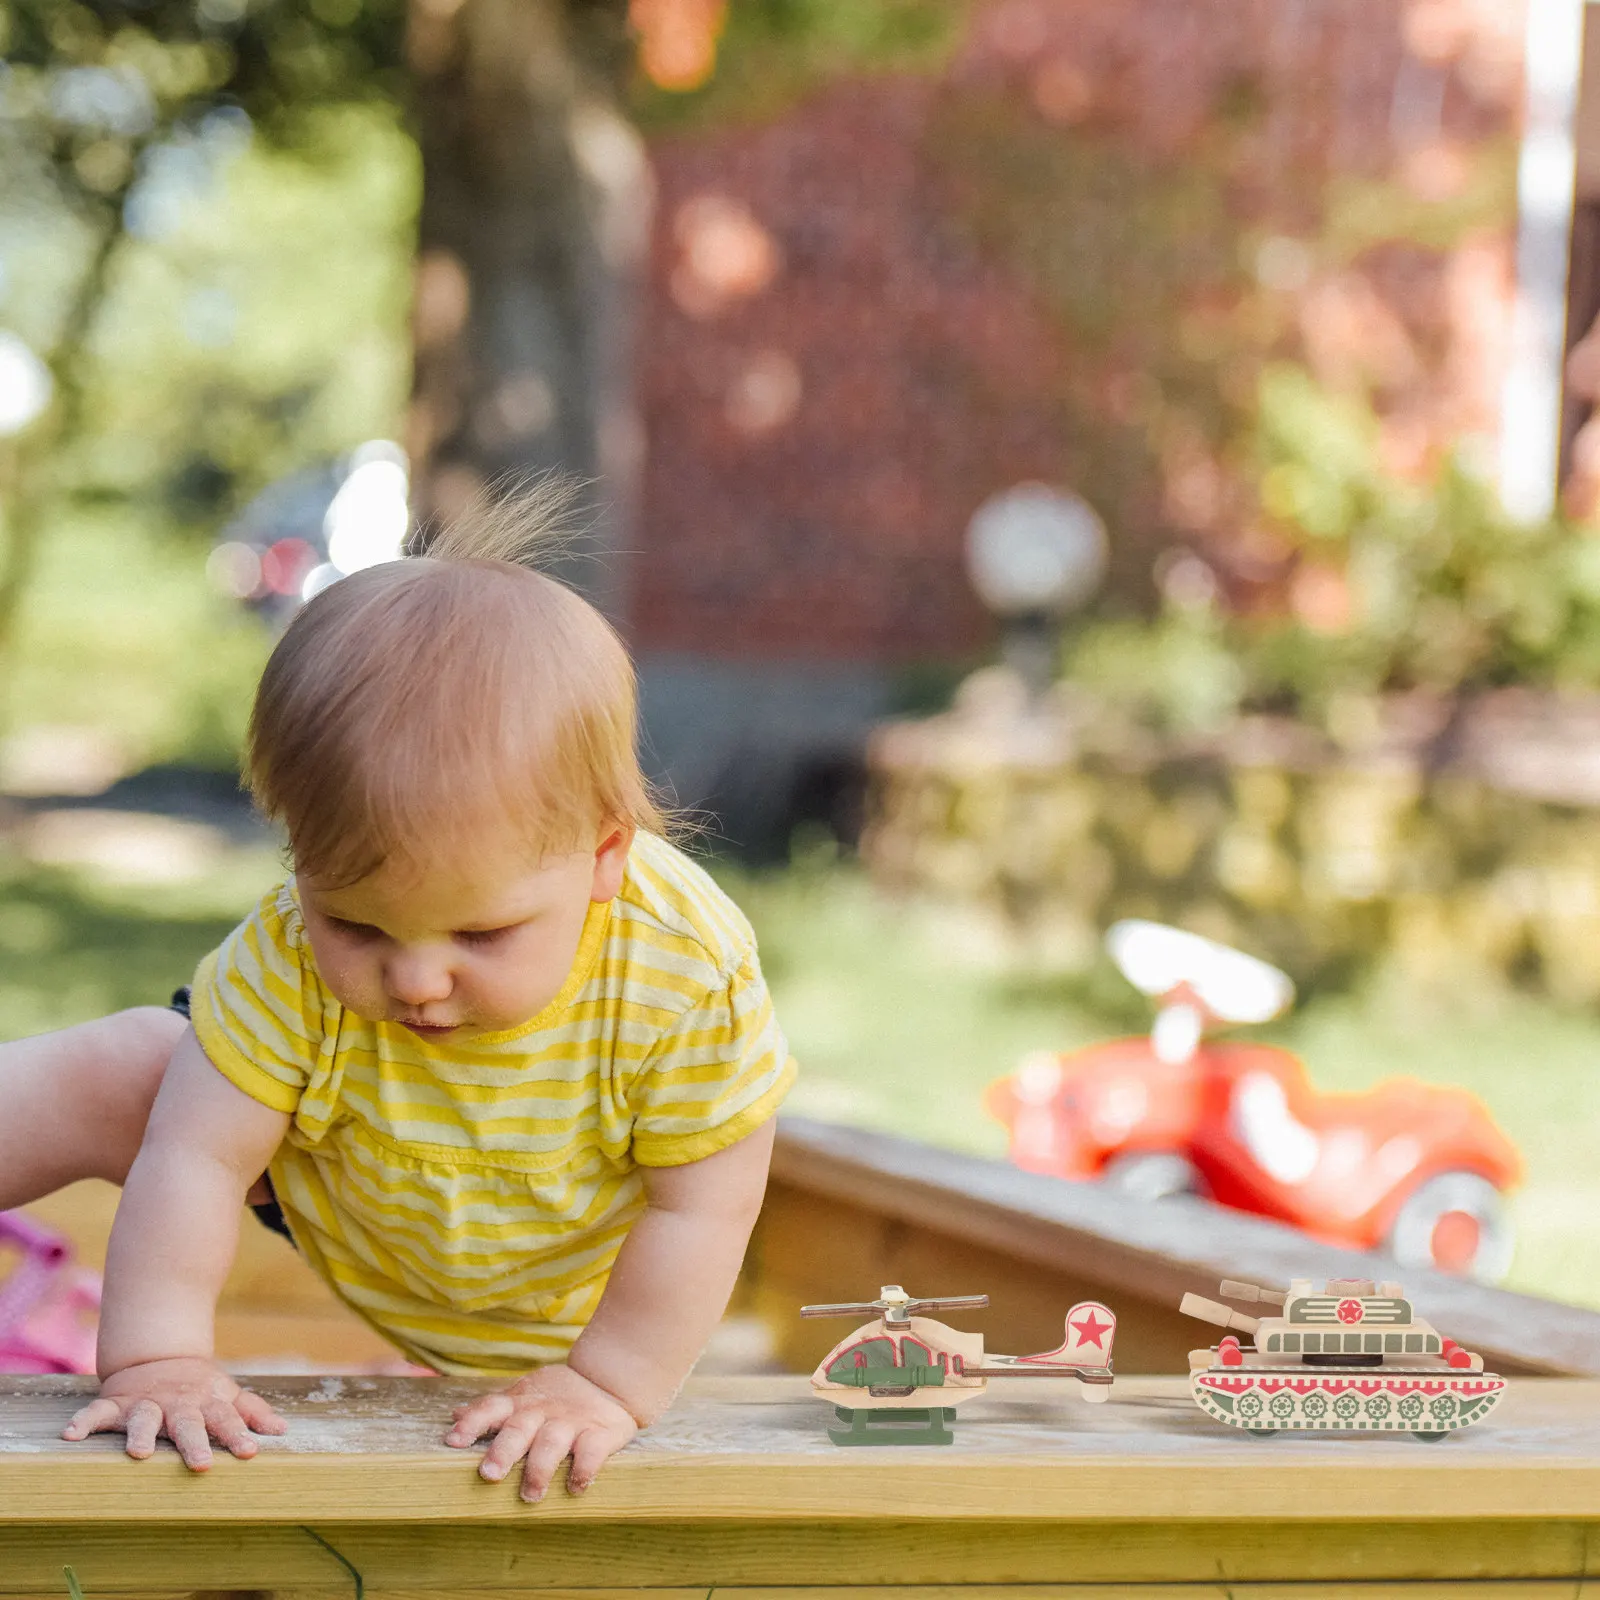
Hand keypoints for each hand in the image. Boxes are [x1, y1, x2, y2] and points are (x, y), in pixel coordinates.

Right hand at [61, 1357, 286, 1469]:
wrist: (159, 1357)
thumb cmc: (199, 1388)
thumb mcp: (226, 1395)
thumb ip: (252, 1411)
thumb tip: (282, 1431)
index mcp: (206, 1403)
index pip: (226, 1419)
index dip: (238, 1434)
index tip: (250, 1452)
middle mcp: (177, 1404)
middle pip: (188, 1423)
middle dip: (194, 1442)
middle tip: (202, 1464)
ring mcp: (145, 1403)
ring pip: (143, 1418)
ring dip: (140, 1433)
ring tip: (138, 1453)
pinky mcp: (115, 1404)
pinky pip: (96, 1413)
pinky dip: (83, 1422)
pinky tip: (70, 1435)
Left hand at [444, 1364, 636, 1501]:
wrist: (608, 1381)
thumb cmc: (556, 1396)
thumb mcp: (524, 1395)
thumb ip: (493, 1408)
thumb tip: (454, 1414)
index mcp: (520, 1402)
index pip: (491, 1407)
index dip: (472, 1423)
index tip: (454, 1441)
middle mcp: (542, 1411)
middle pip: (519, 1428)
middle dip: (503, 1451)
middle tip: (489, 1475)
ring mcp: (571, 1422)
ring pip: (552, 1442)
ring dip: (540, 1469)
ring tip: (531, 1495)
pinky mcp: (599, 1433)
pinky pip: (592, 1452)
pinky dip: (584, 1469)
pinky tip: (575, 1486)